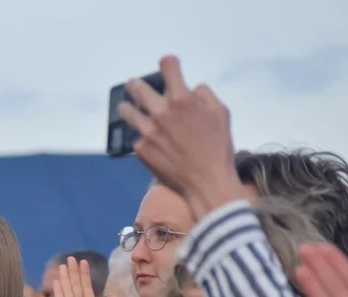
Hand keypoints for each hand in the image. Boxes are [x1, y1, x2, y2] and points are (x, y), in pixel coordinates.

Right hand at [54, 257, 123, 296]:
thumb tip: (113, 296)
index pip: (87, 288)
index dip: (84, 275)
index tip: (83, 262)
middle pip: (75, 286)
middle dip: (73, 272)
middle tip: (71, 259)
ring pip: (68, 291)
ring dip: (65, 278)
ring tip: (63, 265)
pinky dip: (59, 291)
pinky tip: (57, 281)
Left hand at [119, 56, 243, 220]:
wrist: (206, 182)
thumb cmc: (218, 148)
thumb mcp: (221, 113)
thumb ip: (204, 95)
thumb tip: (192, 89)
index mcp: (182, 99)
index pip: (168, 66)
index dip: (168, 63)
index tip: (168, 65)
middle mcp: (160, 112)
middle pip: (137, 87)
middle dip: (136, 84)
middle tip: (133, 84)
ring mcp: (147, 132)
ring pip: (126, 111)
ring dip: (127, 107)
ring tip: (126, 107)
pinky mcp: (141, 150)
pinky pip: (136, 136)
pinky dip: (140, 135)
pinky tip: (146, 138)